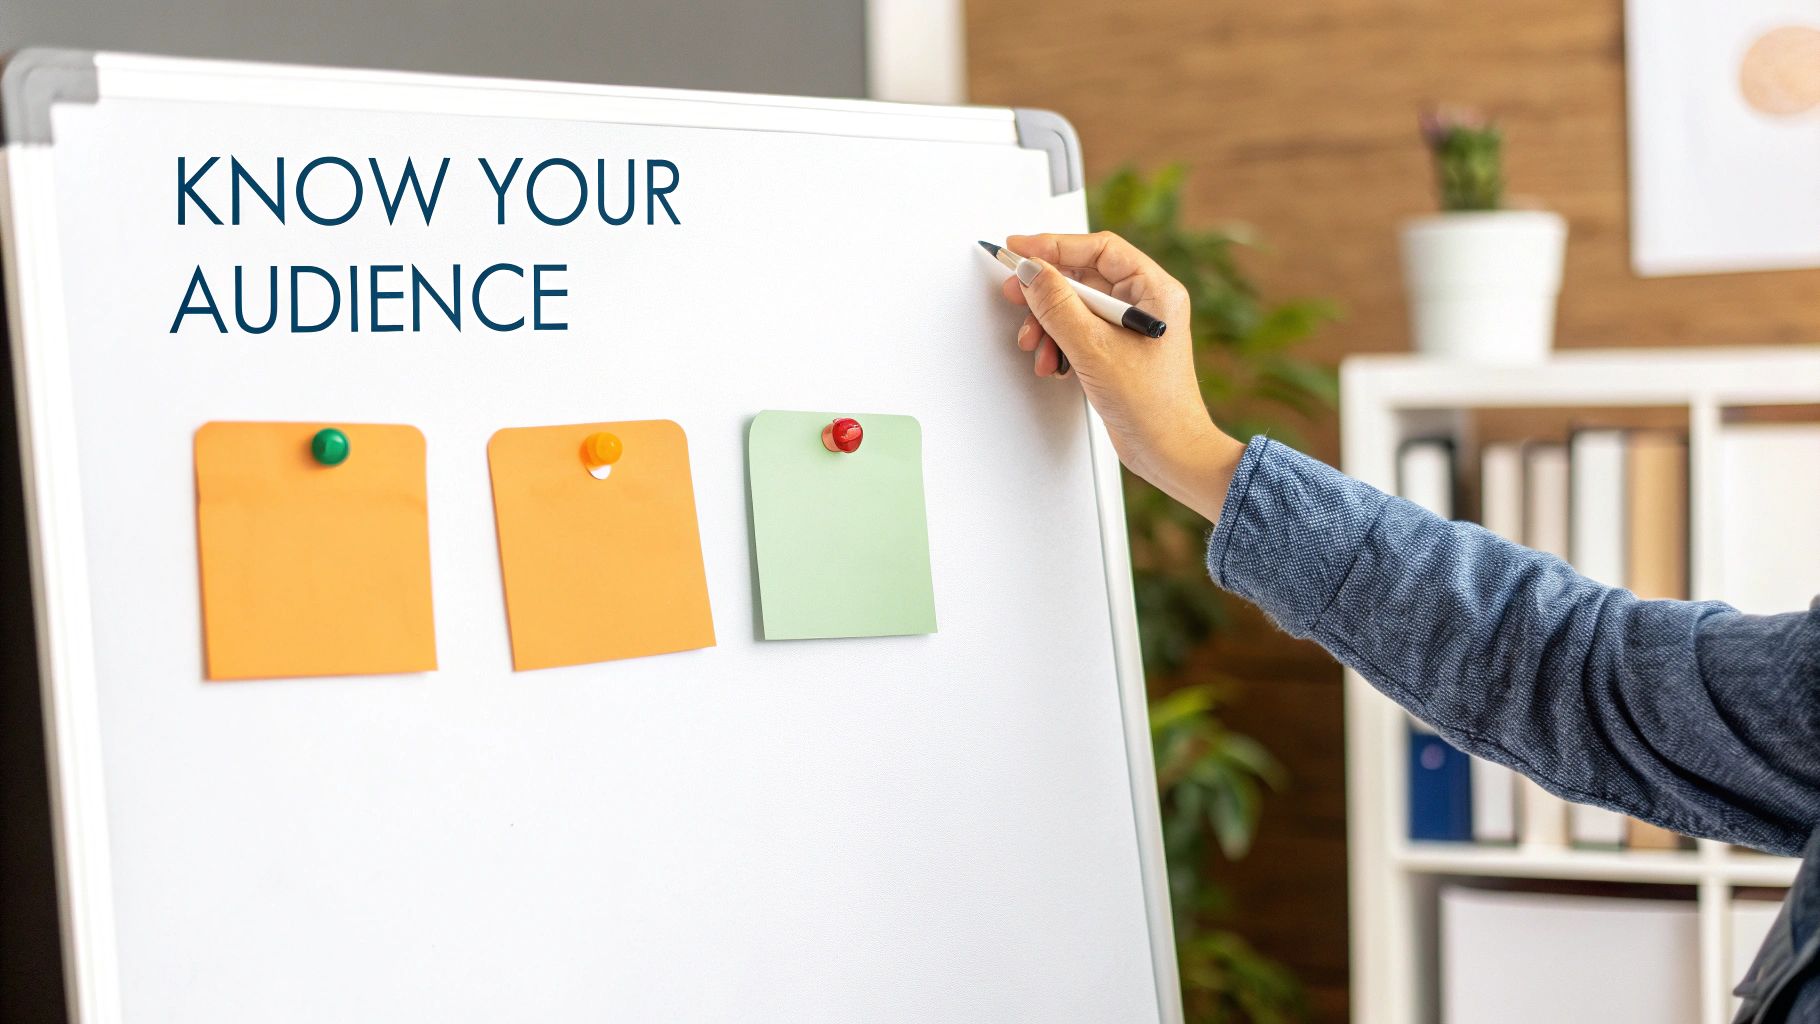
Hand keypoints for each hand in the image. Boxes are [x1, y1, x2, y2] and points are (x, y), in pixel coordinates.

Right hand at [998, 231, 1245, 521]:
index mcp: (1154, 290)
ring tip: (1037, 345)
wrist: (1169, 453)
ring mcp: (1129, 328)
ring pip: (1075, 307)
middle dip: (1045, 292)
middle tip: (1016, 294)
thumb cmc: (1153, 406)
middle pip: (1082, 277)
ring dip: (1049, 325)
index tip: (1019, 249)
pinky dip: (1059, 344)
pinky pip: (1078, 332)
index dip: (1054, 245)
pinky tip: (1053, 363)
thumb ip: (1058, 306)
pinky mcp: (1116, 351)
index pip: (1097, 250)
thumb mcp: (1095, 349)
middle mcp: (1145, 304)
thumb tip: (1031, 272)